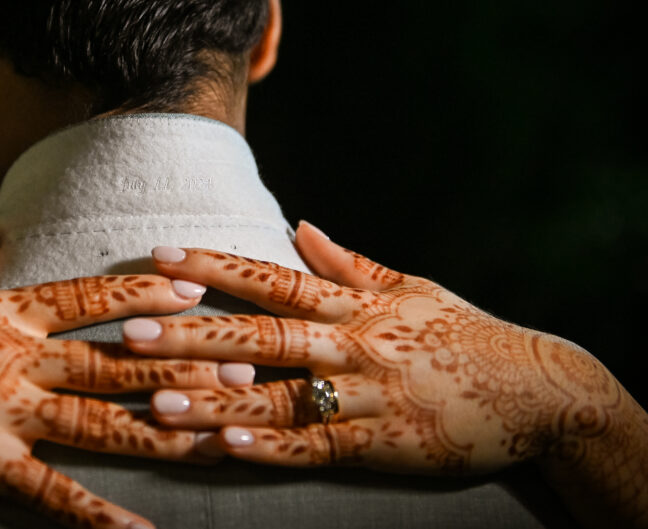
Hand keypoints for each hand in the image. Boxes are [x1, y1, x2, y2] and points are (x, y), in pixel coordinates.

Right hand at [0, 231, 248, 528]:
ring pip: (99, 423)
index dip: (145, 287)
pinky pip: (48, 494)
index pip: (87, 295)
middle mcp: (10, 358)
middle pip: (113, 361)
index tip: (196, 281)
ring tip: (220, 440)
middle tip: (246, 365)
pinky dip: (95, 515)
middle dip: (184, 363)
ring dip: (164, 431)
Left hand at [122, 222, 647, 526]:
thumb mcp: (410, 288)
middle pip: (261, 334)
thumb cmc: (467, 334)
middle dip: (194, 332)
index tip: (161, 256)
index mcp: (354, 304)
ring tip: (158, 401)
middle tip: (133, 331)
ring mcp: (368, 394)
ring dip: (217, 398)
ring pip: (279, 396)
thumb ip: (350, 263)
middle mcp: (352, 343)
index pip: (270, 278)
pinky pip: (319, 446)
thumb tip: (300, 226)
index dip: (213, 266)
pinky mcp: (386, 443)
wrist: (540, 390)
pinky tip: (228, 445)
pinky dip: (274, 446)